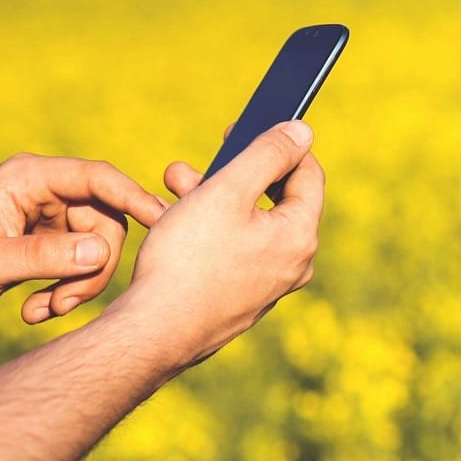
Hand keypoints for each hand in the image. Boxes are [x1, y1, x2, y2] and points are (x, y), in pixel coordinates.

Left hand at [0, 154, 164, 326]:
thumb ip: (46, 257)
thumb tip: (104, 253)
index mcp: (29, 179)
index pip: (98, 179)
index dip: (135, 199)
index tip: (164, 225)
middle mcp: (44, 191)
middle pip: (104, 222)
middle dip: (92, 268)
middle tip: (65, 304)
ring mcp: (46, 216)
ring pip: (95, 249)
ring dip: (76, 286)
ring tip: (41, 312)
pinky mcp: (45, 241)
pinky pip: (77, 264)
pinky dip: (63, 290)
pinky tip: (33, 311)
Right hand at [118, 120, 323, 368]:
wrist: (153, 332)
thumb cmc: (188, 260)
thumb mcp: (227, 191)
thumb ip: (268, 154)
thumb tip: (302, 131)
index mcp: (300, 236)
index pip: (308, 175)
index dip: (280, 144)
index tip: (245, 127)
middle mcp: (293, 264)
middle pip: (272, 199)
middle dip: (232, 172)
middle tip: (194, 162)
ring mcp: (267, 285)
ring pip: (246, 224)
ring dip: (211, 197)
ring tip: (171, 184)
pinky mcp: (241, 299)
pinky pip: (232, 251)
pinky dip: (208, 229)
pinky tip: (173, 221)